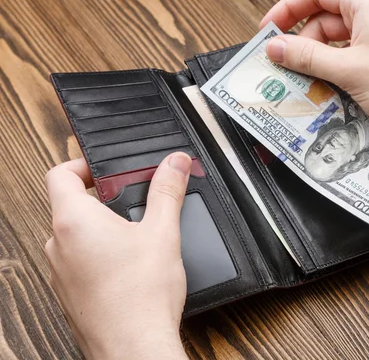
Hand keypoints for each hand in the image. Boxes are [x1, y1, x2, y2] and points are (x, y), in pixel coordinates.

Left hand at [45, 153, 190, 358]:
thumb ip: (167, 190)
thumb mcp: (162, 232)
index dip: (83, 165)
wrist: (134, 347)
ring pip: (74, 236)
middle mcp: (58, 245)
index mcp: (74, 220)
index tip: (106, 170)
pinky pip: (77, 262)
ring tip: (135, 238)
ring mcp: (59, 272)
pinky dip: (98, 256)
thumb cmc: (142, 295)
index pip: (61, 174)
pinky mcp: (68, 294)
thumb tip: (175, 163)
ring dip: (100, 229)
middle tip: (132, 203)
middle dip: (102, 200)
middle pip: (70, 205)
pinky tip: (128, 268)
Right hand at [260, 0, 368, 144]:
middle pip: (327, 17)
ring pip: (341, 40)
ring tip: (306, 84)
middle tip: (285, 67)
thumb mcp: (348, 71)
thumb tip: (277, 47)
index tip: (270, 30)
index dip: (288, 9)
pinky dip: (340, 70)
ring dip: (321, 60)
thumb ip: (307, 57)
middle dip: (304, 42)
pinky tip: (330, 91)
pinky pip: (356, 55)